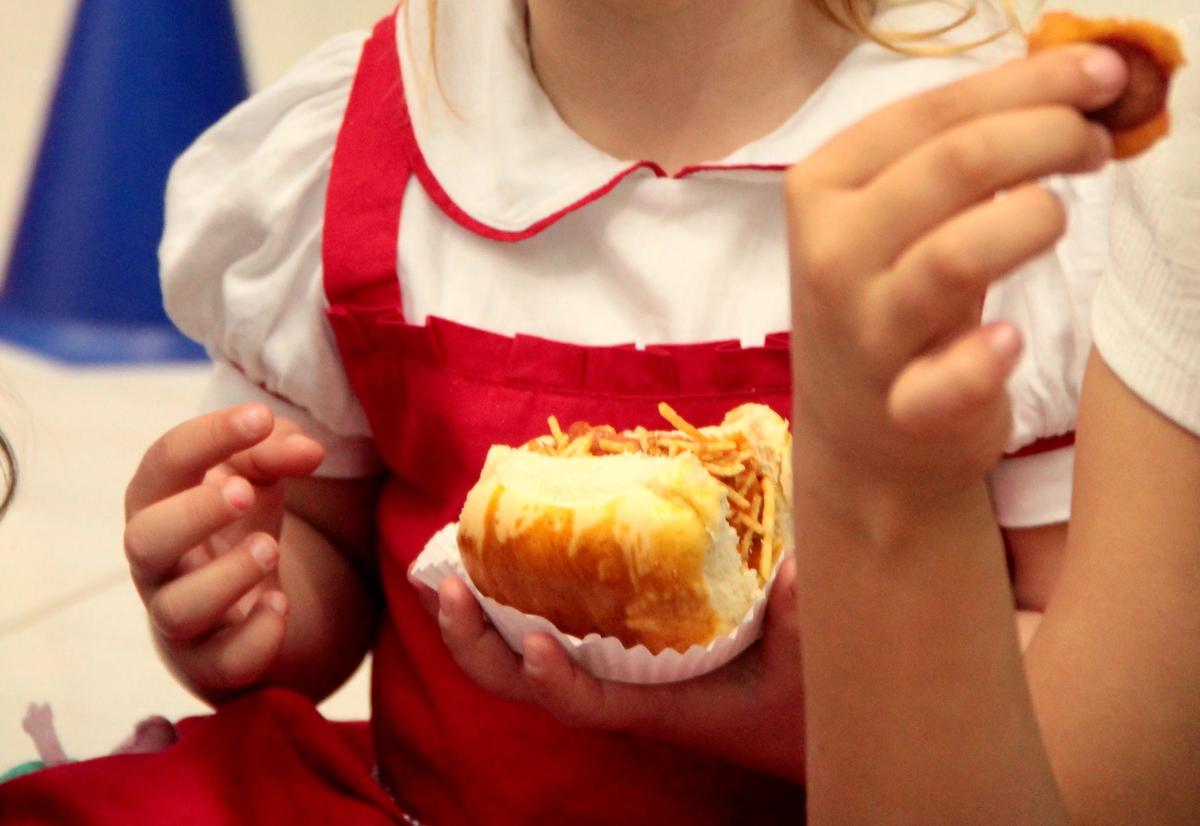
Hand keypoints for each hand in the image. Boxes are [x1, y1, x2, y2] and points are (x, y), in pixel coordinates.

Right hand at [124, 404, 324, 692]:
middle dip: (193, 515)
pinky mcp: (209, 664)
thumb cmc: (240, 516)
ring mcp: (176, 617)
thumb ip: (277, 447)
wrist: (241, 598)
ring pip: (177, 610)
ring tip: (270, 547)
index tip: (259, 418)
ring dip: (227, 577)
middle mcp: (156, 561)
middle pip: (144, 541)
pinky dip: (254, 638)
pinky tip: (280, 604)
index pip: (164, 461)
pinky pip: (221, 664)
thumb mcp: (256, 469)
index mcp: (158, 498)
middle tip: (246, 492)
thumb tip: (309, 451)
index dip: (209, 436)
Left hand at [416, 557, 804, 780]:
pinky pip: (560, 629)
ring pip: (532, 658)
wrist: (806, 731)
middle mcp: (624, 690)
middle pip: (530, 685)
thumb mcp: (811, 666)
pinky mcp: (625, 648)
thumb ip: (801, 619)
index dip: (554, 683)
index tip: (534, 644)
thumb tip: (796, 566)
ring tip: (452, 565)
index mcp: (659, 705)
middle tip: (447, 588)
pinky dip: (525, 598)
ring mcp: (618, 669)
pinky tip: (514, 553)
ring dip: (486, 619)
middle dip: (479, 645)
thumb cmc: (805, 708)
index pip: (589, 706)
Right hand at [785, 41, 1126, 505]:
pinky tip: (1011, 339)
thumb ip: (967, 143)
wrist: (860, 435)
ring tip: (1063, 215)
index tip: (1103, 70)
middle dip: (1045, 135)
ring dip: (1029, 221)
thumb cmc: (899, 293)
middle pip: (952, 165)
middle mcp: (833, 247)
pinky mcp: (897, 407)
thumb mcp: (905, 209)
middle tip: (1101, 140)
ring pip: (952, 256)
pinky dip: (981, 358)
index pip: (934, 110)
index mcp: (828, 178)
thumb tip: (1076, 71)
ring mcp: (862, 329)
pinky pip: (941, 380)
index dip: (1027, 84)